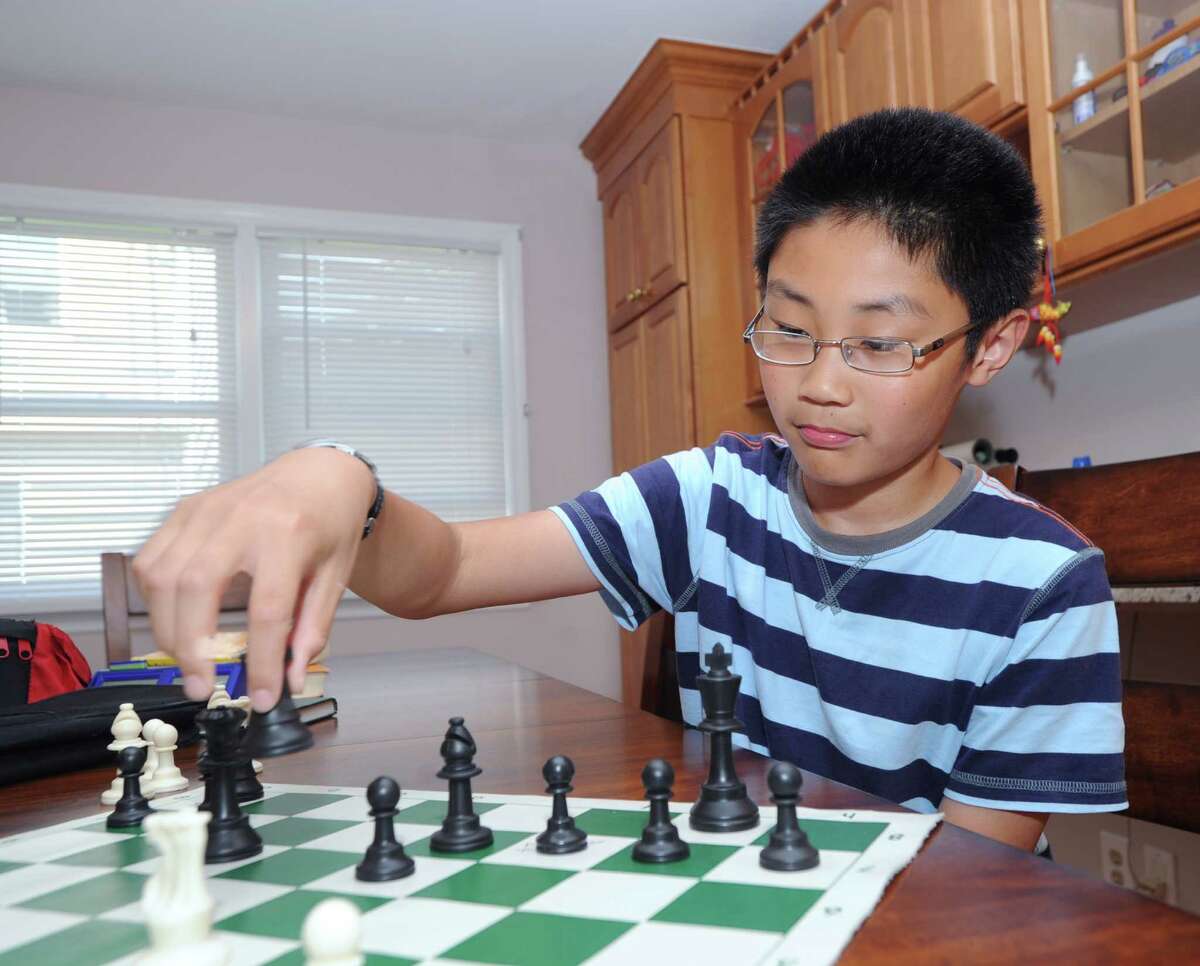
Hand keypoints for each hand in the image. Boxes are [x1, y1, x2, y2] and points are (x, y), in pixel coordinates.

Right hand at [132, 447, 375, 710]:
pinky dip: (155, 599)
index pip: (268, 608)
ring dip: (167, 629)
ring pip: (162, 576)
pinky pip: (151, 560)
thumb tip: (291, 678)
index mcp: (289, 534)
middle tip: (203, 688)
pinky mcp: (185, 510)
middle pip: (197, 588)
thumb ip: (313, 627)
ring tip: (189, 661)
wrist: (318, 471)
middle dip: (192, 648)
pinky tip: (176, 619)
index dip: (263, 660)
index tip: (263, 697)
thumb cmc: (330, 522)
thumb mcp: (336, 574)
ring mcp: (206, 510)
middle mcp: (240, 518)